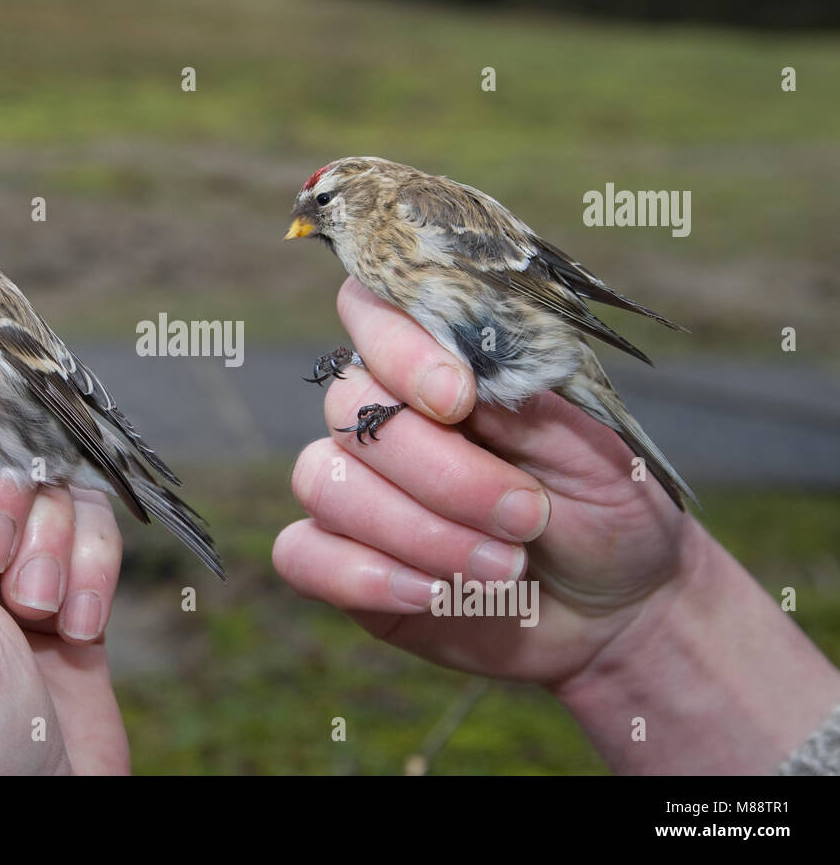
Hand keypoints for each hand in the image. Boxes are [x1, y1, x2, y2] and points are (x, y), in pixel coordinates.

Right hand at [277, 276, 697, 684]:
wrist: (618, 610)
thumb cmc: (611, 510)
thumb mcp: (597, 446)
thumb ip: (524, 403)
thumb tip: (463, 376)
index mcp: (444, 363)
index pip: (371, 309)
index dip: (398, 349)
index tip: (459, 399)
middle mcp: (386, 415)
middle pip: (348, 407)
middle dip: (439, 472)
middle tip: (528, 517)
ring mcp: (356, 487)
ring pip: (321, 480)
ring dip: (415, 532)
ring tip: (504, 569)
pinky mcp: (341, 559)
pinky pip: (301, 553)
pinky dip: (364, 576)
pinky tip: (433, 595)